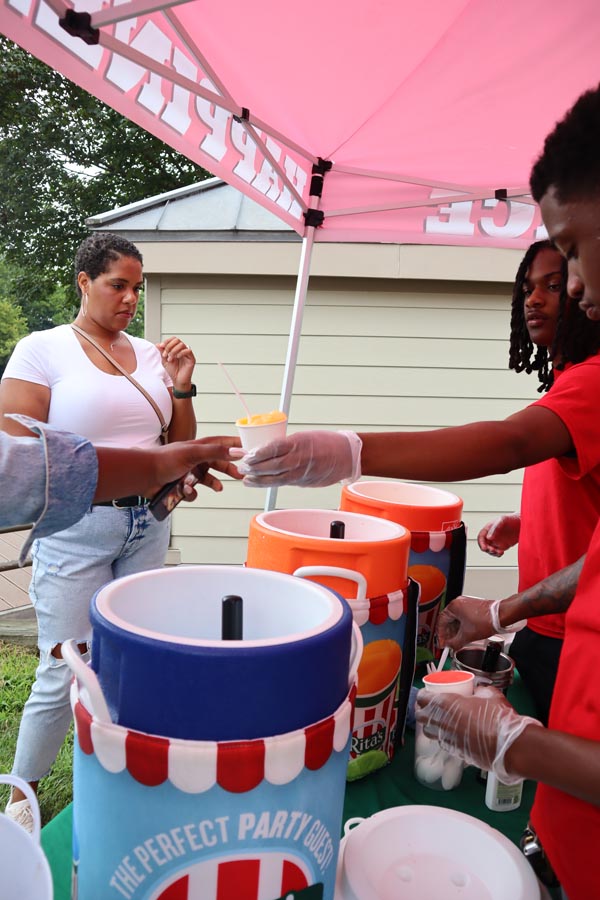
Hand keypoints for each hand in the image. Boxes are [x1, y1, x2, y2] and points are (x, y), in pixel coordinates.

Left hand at [149, 436, 242, 495]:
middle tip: (241, 475)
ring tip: (218, 488)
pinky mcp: (181, 486)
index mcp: (199, 447)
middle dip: (229, 469)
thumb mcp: (193, 453)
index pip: (222, 443)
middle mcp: (195, 459)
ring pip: (207, 480)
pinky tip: (185, 491)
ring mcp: (188, 473)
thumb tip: (237, 452)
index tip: (249, 448)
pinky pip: (193, 492)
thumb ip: (216, 452)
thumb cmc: (165, 459)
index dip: (235, 445)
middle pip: (218, 463)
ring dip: (213, 484)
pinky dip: (191, 493)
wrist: (143, 475)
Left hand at [156, 336, 195, 388]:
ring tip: (170, 358)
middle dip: (169, 346)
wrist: (177, 381)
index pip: (173, 339)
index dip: (166, 341)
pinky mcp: (191, 358)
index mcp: (176, 349)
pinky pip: (188, 351)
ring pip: (182, 344)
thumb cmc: (173, 371)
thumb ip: (162, 352)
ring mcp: (187, 354)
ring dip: (173, 350)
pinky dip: (181, 353)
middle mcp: (182, 350)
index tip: (161, 346)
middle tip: (165, 354)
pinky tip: (177, 358)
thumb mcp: (164, 360)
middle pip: (177, 340)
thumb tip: (158, 344)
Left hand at [231, 430, 361, 486]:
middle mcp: (298, 459)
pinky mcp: (303, 482)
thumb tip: (264, 451)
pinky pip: (282, 483)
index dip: (257, 453)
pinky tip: (258, 482)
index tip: (246, 455)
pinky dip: (268, 483)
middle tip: (241, 466)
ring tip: (245, 478)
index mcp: (298, 443)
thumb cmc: (325, 442)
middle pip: (271, 466)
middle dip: (253, 467)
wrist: (346, 456)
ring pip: (274, 478)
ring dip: (257, 479)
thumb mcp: (304, 437)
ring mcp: (301, 472)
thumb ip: (286, 445)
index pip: (272, 448)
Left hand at [415, 685, 541, 782]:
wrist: (510, 746)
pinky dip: (444, 737)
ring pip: (429, 733)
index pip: (424, 698)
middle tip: (428, 707)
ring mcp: (448, 739)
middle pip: (422, 717)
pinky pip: (443, 742)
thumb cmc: (499, 718)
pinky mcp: (456, 752)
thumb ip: (479, 690)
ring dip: (430, 726)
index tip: (426, 693)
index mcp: (448, 704)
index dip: (423, 695)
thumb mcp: (490, 694)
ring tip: (438, 721)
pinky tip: (451, 734)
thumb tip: (476, 690)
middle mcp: (443, 722)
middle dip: (422, 711)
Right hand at [436, 595, 495, 649]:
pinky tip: (465, 635)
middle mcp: (459, 602)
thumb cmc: (487, 620)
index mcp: (454, 606)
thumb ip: (455, 643)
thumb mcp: (467, 636)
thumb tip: (451, 646)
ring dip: (456, 631)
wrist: (502, 615)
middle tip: (449, 643)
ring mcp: (467, 604)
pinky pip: (464, 618)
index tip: (442, 643)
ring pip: (457, 619)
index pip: (441, 621)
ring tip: (457, 641)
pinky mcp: (474, 607)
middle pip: (449, 620)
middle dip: (449, 634)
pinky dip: (463, 627)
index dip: (441, 634)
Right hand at [477, 513, 519, 556]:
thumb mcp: (502, 520)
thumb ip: (495, 528)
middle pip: (484, 545)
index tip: (485, 548)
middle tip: (493, 550)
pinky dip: (498, 554)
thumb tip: (488, 538)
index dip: (481, 543)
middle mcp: (491, 535)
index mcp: (488, 528)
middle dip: (487, 549)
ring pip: (490, 550)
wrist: (522, 523)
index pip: (481, 537)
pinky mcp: (503, 546)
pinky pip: (497, 552)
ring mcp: (497, 541)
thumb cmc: (512, 519)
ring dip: (492, 553)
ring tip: (499, 552)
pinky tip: (501, 552)